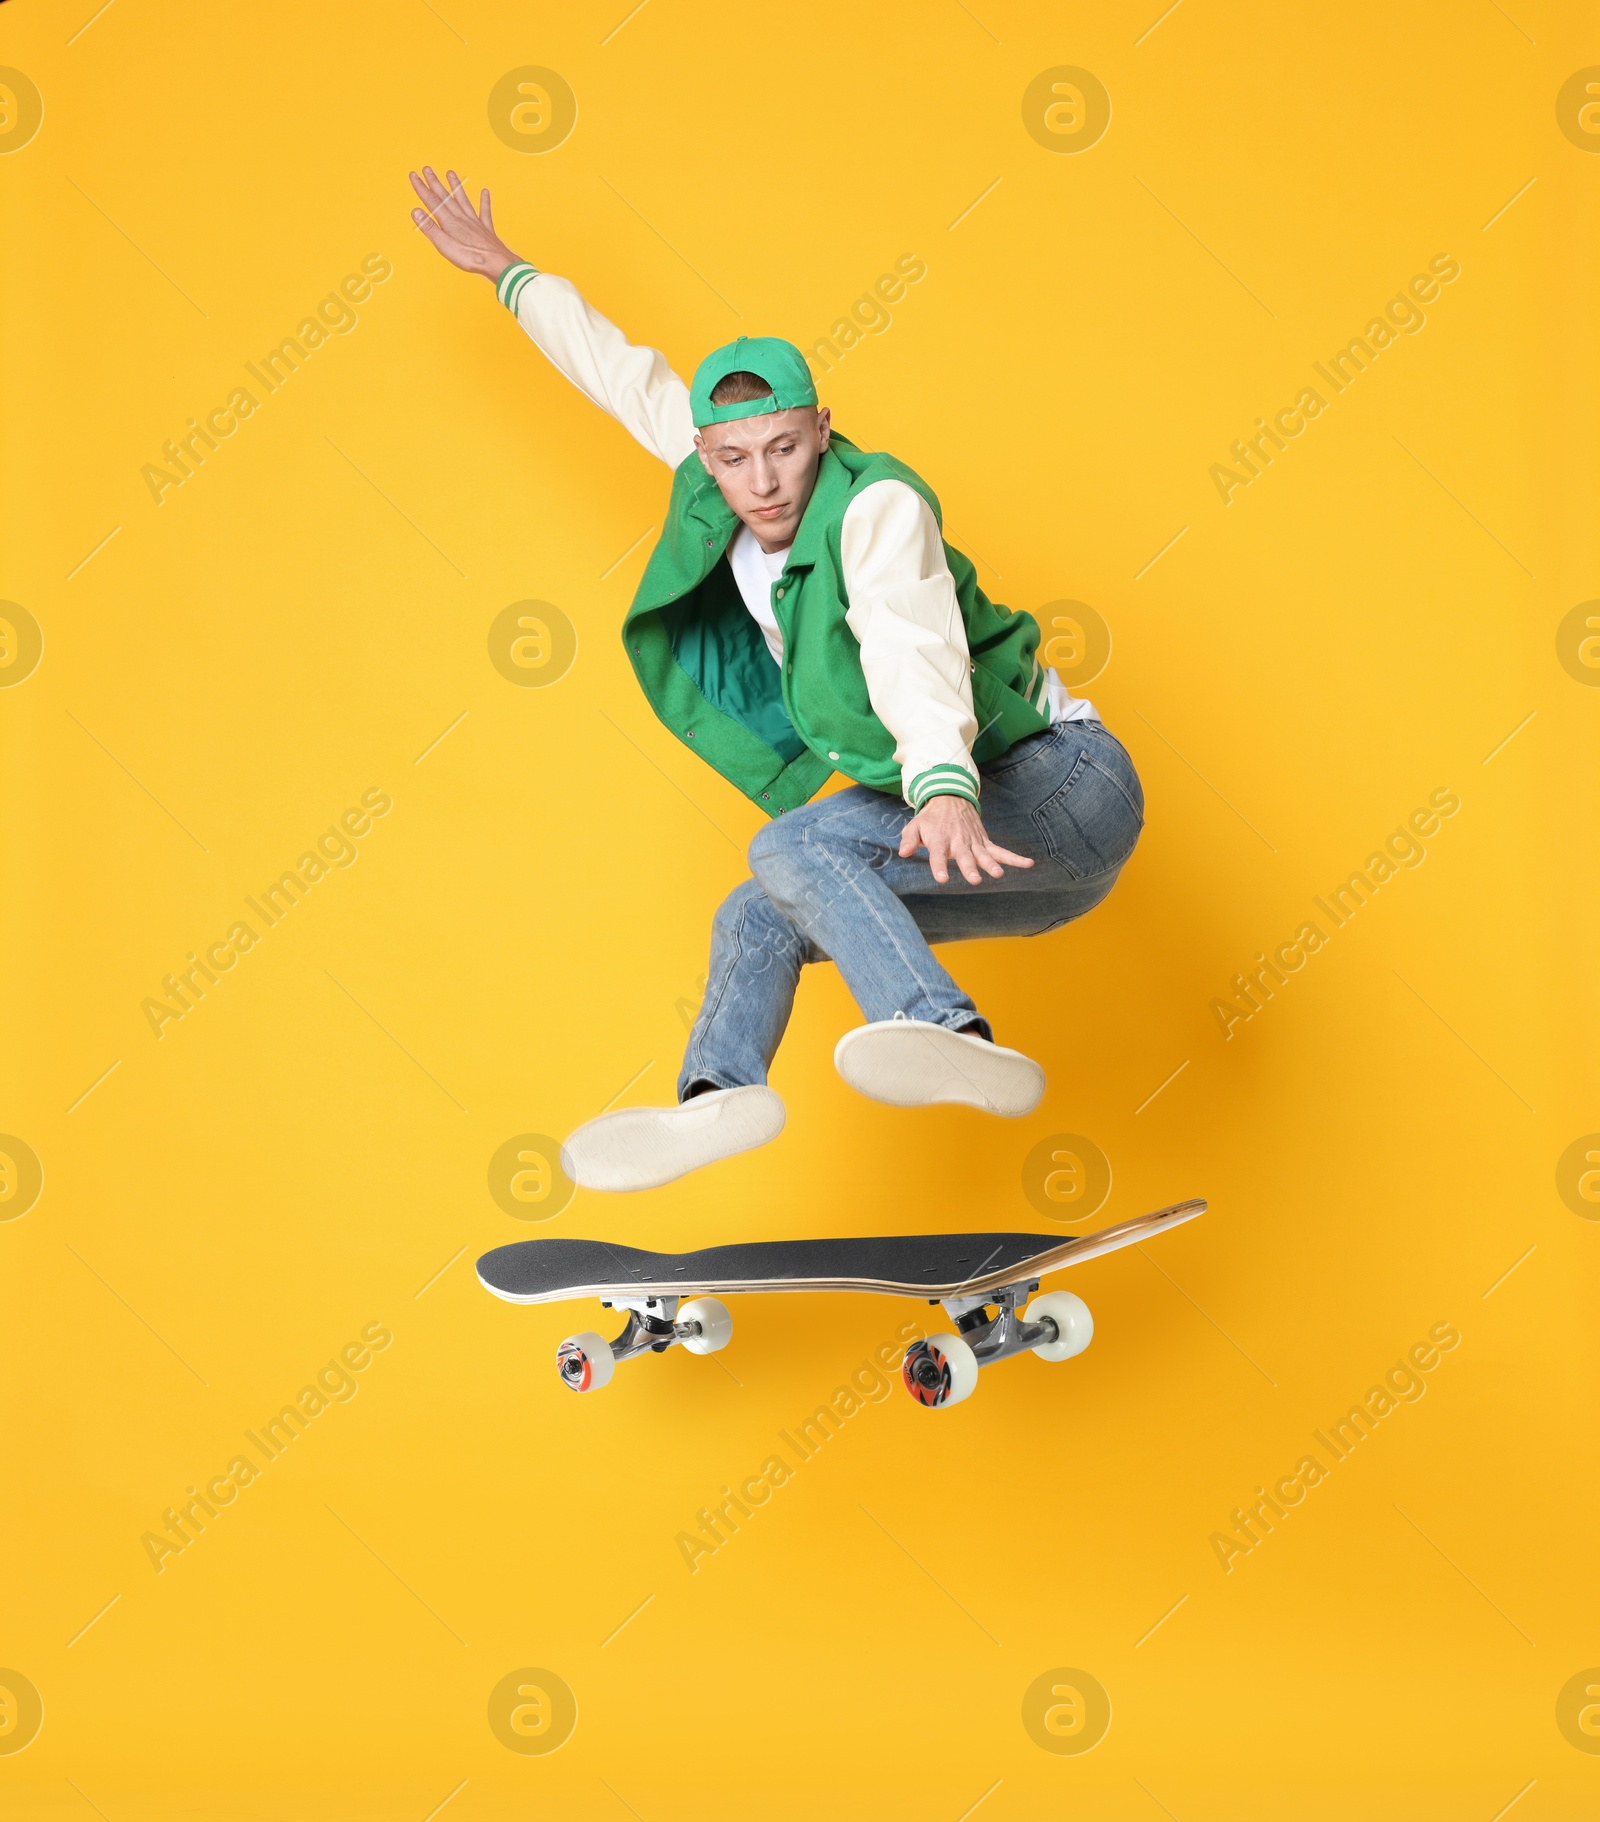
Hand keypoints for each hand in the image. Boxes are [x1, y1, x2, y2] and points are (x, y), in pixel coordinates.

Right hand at [408, 166, 521, 280]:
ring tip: (451, 173)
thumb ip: (430, 229)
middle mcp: (462, 218)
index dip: (422, 188)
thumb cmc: (471, 258)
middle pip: (446, 197)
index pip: (432, 202)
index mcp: (450, 222)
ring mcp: (475, 222)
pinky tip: (485, 192)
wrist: (497, 263)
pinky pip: (485, 212)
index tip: (414, 175)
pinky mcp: (486, 229)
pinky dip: (484, 201)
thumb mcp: (445, 246)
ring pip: (463, 200)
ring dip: (456, 186)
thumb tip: (416, 212)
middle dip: (435, 182)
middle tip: (428, 169)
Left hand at [899, 795, 1033, 884]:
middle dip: (969, 868)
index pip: (937, 854)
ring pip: (983, 855)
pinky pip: (1001, 851)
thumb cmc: (930, 819)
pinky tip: (1029, 863)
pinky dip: (1015, 858)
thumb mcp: (914, 826)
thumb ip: (909, 839)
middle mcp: (958, 841)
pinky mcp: (984, 842)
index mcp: (940, 839)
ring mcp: (973, 842)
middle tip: (974, 879)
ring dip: (991, 864)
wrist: (950, 798)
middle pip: (964, 856)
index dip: (939, 866)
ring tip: (998, 874)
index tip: (942, 878)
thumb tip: (903, 852)